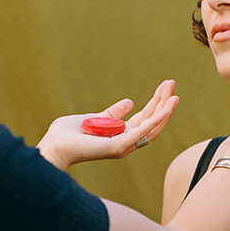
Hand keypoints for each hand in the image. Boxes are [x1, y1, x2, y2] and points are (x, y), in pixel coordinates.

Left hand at [37, 79, 178, 169]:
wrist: (54, 146)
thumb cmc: (69, 135)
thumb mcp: (96, 118)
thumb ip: (113, 113)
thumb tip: (130, 102)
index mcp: (121, 135)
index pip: (145, 118)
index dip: (156, 102)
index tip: (165, 86)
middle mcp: (125, 142)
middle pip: (152, 122)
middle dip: (164, 103)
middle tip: (172, 83)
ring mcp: (123, 146)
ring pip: (152, 128)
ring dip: (165, 111)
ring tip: (174, 95)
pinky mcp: (118, 146)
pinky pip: (141, 132)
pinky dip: (155, 121)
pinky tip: (165, 109)